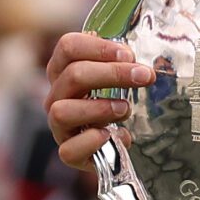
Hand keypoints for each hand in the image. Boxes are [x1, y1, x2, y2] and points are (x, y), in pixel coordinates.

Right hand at [46, 32, 154, 169]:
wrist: (112, 145)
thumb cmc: (111, 105)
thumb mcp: (115, 80)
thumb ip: (120, 63)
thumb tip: (133, 57)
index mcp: (63, 71)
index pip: (68, 47)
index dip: (98, 47)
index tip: (128, 55)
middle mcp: (56, 96)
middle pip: (73, 75)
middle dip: (112, 73)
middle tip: (143, 76)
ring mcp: (58, 125)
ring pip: (62, 111)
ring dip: (99, 108)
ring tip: (124, 109)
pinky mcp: (68, 152)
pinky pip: (69, 149)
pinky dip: (92, 141)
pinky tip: (113, 135)